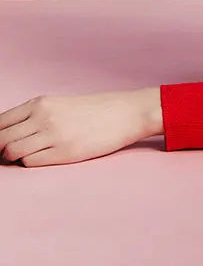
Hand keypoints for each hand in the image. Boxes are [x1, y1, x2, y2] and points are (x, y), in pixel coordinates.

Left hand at [0, 89, 162, 166]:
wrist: (127, 113)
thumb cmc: (95, 110)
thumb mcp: (60, 105)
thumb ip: (34, 116)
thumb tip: (6, 137)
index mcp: (40, 103)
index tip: (0, 144)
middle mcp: (43, 117)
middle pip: (0, 139)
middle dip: (0, 150)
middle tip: (9, 154)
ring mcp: (53, 135)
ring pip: (11, 152)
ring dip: (14, 158)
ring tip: (29, 155)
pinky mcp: (65, 152)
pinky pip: (30, 162)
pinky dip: (31, 162)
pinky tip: (45, 157)